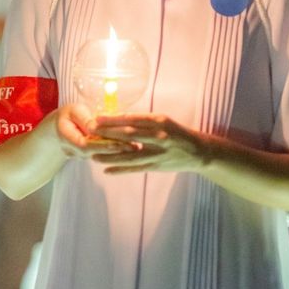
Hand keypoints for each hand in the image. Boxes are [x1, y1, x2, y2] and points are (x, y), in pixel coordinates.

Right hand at [55, 104, 129, 158]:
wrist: (59, 128)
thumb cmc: (68, 115)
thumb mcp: (73, 111)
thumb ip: (84, 119)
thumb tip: (95, 126)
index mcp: (67, 138)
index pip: (86, 146)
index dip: (102, 145)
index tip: (118, 143)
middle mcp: (75, 151)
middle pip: (97, 153)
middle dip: (116, 149)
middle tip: (135, 146)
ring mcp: (83, 156)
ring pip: (102, 154)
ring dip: (119, 151)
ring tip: (137, 146)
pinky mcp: (92, 155)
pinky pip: (104, 153)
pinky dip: (117, 149)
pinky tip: (133, 146)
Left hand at [90, 113, 205, 173]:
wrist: (198, 152)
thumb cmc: (177, 133)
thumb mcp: (163, 121)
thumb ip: (144, 121)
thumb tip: (119, 118)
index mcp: (159, 122)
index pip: (132, 119)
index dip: (113, 119)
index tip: (97, 118)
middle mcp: (159, 137)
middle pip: (128, 135)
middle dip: (107, 134)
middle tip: (90, 133)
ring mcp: (157, 153)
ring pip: (129, 155)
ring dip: (110, 156)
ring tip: (93, 156)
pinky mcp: (156, 167)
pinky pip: (135, 169)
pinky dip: (120, 170)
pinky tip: (107, 170)